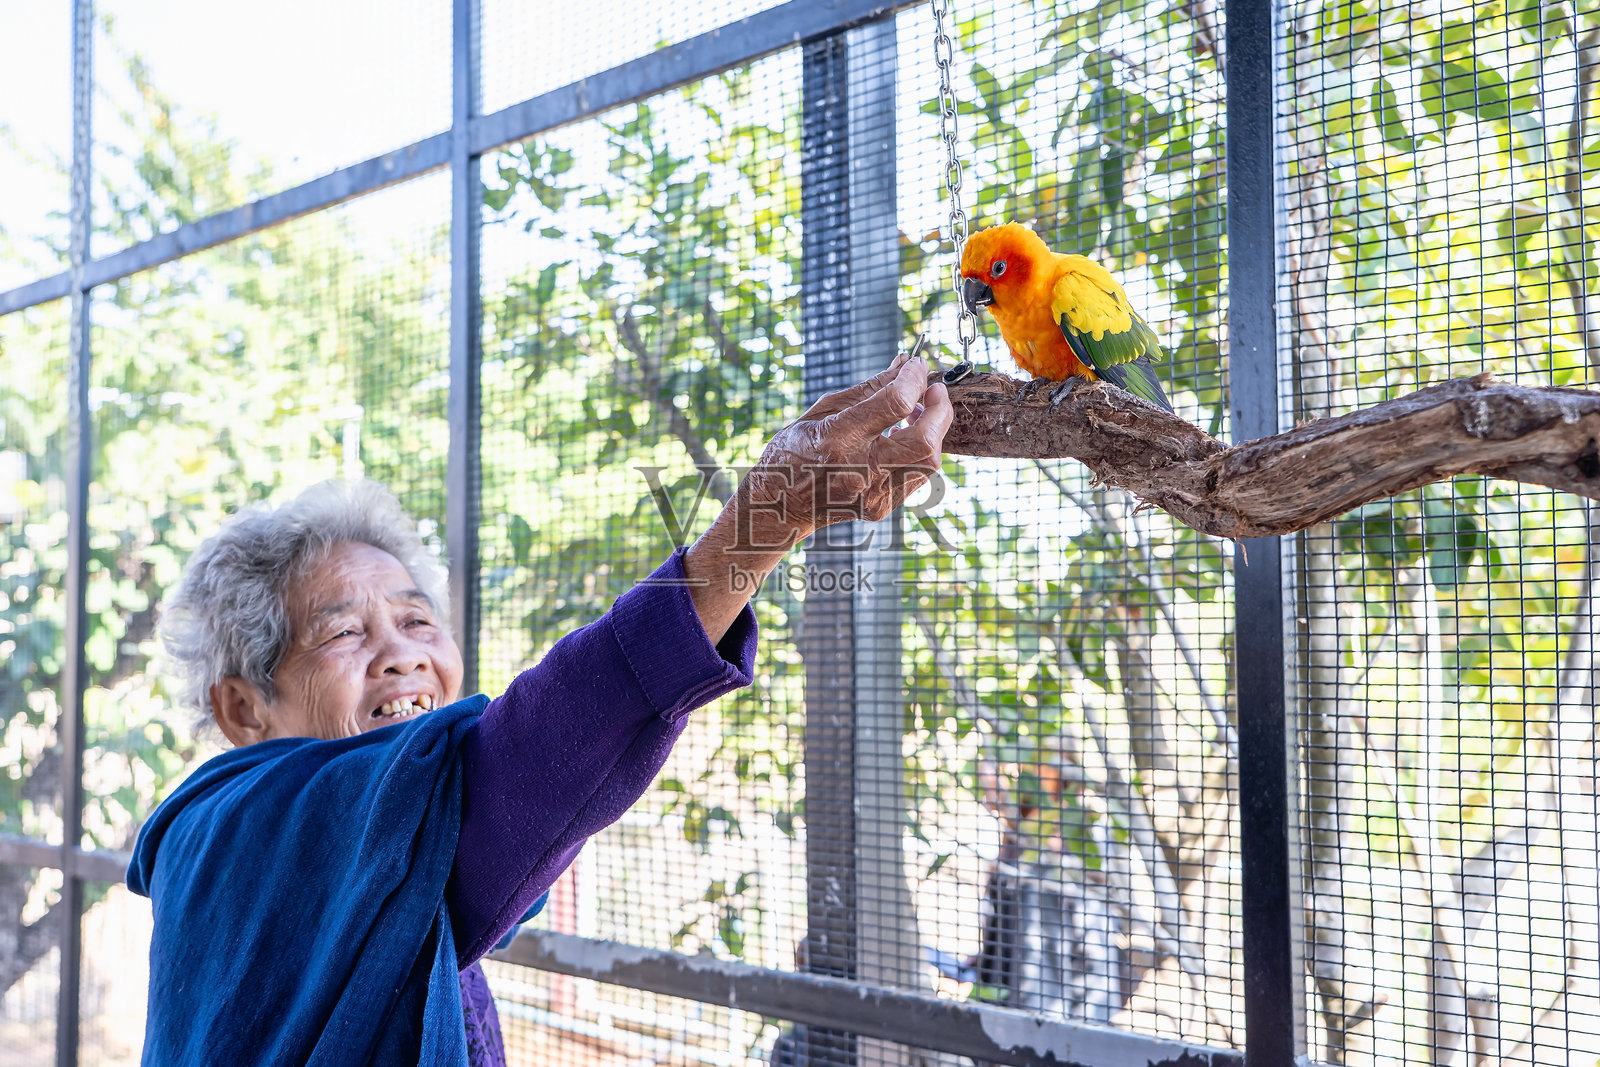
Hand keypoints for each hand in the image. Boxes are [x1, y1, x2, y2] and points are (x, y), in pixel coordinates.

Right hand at [736, 351, 953, 545]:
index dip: (914, 378)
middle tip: (933, 390)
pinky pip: (918, 476)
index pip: (895, 403)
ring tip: (918, 413)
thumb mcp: (823, 410)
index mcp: (838, 438)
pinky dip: (919, 451)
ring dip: (933, 431)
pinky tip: (903, 438)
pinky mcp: (882, 507)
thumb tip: (903, 364)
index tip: (917, 364)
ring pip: (929, 461)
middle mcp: (860, 469)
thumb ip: (869, 388)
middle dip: (940, 409)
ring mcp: (874, 494)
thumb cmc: (794, 452)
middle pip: (925, 439)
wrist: (780, 506)